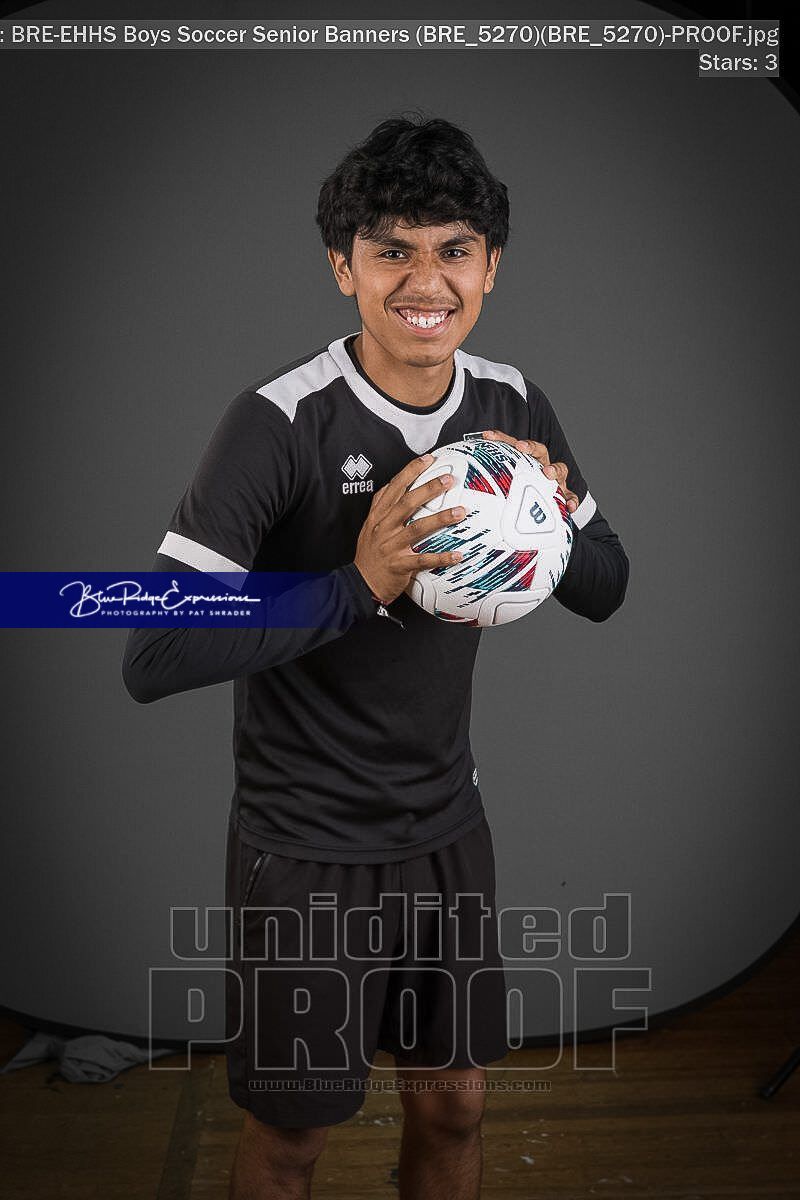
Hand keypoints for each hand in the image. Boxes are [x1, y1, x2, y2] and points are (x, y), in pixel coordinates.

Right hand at [353, 454, 464, 604]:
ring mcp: (391, 547)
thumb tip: (393, 485)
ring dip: (440, 519)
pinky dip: (440, 557)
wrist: (359, 583)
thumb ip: (381, 506)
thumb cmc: (369, 554)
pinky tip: (457, 554)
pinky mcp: (399, 566)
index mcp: (378, 517)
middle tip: (447, 479)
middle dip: (428, 489)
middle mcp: (384, 528)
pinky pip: (422, 560)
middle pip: (406, 504)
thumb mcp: (369, 526)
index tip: (427, 460)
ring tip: (460, 512)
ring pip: (417, 529)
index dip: (410, 472)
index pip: (393, 488)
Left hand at [482, 429, 578, 514]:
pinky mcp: (565, 497)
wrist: (542, 514)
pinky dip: (571, 501)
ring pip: (560, 469)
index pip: (512, 446)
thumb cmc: (518, 500)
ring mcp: (555, 481)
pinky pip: (571, 497)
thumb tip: (451, 485)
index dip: (500, 438)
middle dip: (530, 447)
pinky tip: (569, 508)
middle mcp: (540, 467)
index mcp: (524, 462)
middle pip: (538, 450)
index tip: (486, 435)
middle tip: (520, 448)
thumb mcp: (501, 491)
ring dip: (555, 469)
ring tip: (549, 474)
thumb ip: (482, 487)